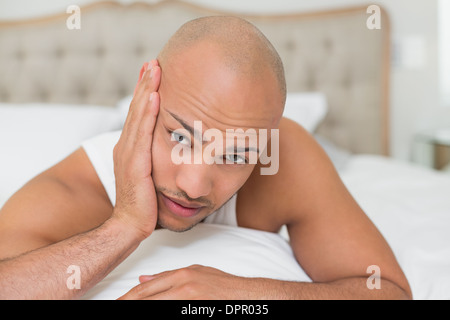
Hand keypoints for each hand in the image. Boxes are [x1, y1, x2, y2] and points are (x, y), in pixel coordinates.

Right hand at [111, 60, 160, 239]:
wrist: (129, 226)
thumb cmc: (144, 204)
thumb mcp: (153, 176)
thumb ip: (160, 160)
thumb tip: (179, 150)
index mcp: (131, 148)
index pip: (139, 115)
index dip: (146, 93)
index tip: (155, 73)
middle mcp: (126, 147)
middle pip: (136, 110)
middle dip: (145, 85)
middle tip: (154, 62)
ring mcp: (127, 154)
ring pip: (137, 116)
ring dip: (146, 91)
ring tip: (154, 69)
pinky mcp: (133, 164)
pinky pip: (142, 134)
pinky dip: (147, 114)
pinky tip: (154, 98)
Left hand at [117, 265, 252, 299]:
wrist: (247, 297)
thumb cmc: (223, 286)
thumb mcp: (196, 273)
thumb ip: (168, 276)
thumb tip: (143, 279)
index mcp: (182, 276)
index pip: (145, 290)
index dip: (127, 299)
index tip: (117, 303)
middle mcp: (183, 288)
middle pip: (146, 300)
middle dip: (128, 305)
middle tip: (116, 307)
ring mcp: (190, 301)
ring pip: (156, 306)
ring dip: (141, 309)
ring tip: (127, 310)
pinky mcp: (195, 311)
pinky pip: (172, 313)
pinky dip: (158, 312)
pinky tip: (151, 312)